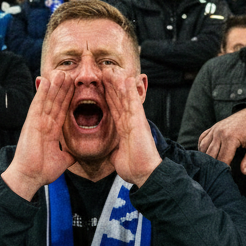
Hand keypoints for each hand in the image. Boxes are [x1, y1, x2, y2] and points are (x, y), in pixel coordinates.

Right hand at [3, 70, 74, 199]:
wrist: (30, 177)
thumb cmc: (42, 171)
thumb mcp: (63, 160)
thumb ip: (69, 153)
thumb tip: (76, 154)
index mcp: (51, 131)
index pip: (62, 110)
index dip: (68, 98)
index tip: (75, 87)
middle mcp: (44, 124)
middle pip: (55, 102)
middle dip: (63, 88)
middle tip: (69, 74)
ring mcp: (37, 122)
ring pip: (47, 100)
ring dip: (54, 86)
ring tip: (61, 72)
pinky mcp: (31, 123)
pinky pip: (38, 104)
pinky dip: (42, 92)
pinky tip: (46, 81)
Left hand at [103, 69, 160, 185]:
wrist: (145, 174)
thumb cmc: (134, 168)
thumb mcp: (118, 156)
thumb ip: (115, 150)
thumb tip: (111, 152)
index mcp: (125, 129)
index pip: (114, 109)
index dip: (107, 97)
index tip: (100, 86)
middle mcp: (130, 122)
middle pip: (119, 100)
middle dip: (111, 86)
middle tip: (104, 71)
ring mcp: (135, 120)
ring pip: (125, 98)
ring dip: (118, 84)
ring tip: (111, 70)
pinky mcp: (139, 122)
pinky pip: (133, 104)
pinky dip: (129, 91)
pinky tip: (125, 79)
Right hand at [198, 107, 245, 173]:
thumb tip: (244, 172)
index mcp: (230, 138)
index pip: (222, 160)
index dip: (224, 170)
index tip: (226, 177)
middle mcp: (219, 133)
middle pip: (211, 155)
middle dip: (213, 166)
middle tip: (217, 175)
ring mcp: (214, 129)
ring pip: (203, 148)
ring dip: (206, 158)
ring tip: (211, 167)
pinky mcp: (212, 128)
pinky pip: (202, 139)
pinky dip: (202, 148)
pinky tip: (206, 155)